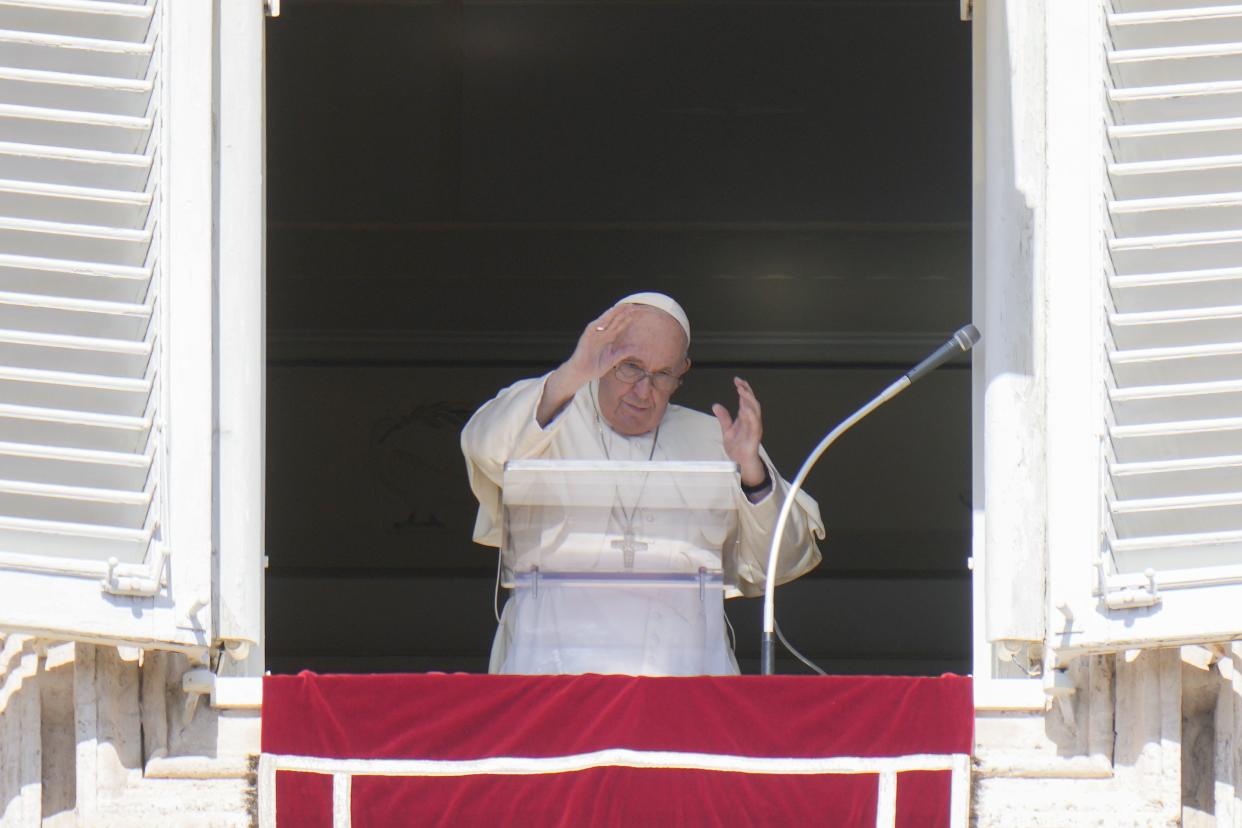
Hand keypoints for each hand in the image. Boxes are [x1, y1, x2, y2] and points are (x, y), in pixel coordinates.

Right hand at [536, 304, 640, 425]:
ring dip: (612, 314)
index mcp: (608, 338)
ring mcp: (594, 334)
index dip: (627, 319)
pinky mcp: (586, 337)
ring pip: (604, 321)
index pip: (619, 325)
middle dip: (622, 312)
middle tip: (633, 305)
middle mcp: (602, 334)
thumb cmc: (595, 367)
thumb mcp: (613, 359)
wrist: (582, 373)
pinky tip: (607, 318)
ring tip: (622, 307)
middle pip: (614, 320)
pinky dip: (600, 323)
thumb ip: (623, 352)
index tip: (637, 312)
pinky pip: (593, 328)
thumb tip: (635, 348)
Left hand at [712, 377, 766, 486]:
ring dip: (749, 400)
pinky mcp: (755, 436)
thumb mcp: (727, 430)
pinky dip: (751, 416)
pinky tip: (746, 409)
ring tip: (742, 391)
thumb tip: (716, 405)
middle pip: (751, 402)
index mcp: (745, 417)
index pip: (745, 400)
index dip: (742, 389)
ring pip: (755, 410)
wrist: (740, 462)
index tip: (737, 380)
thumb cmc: (738, 447)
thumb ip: (723, 417)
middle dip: (746, 391)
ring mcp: (754, 427)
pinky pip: (755, 424)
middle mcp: (751, 420)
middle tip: (740, 383)